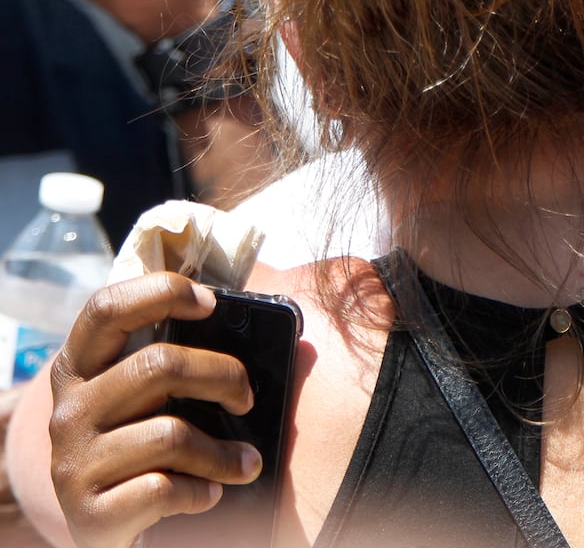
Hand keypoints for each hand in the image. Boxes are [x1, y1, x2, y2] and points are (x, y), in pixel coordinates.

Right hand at [49, 273, 260, 547]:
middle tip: (247, 400)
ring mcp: (72, 462)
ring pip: (170, 435)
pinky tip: (207, 494)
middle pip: (158, 365)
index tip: (210, 303)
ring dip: (225, 453)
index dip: (161, 292)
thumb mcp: (150, 400)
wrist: (110, 529)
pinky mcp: (87, 513)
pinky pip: (164, 489)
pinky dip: (201, 492)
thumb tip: (281, 335)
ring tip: (246, 463)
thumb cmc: (145, 449)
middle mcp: (69, 410)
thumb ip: (181, 363)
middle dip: (224, 377)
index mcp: (80, 369)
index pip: (107, 308)